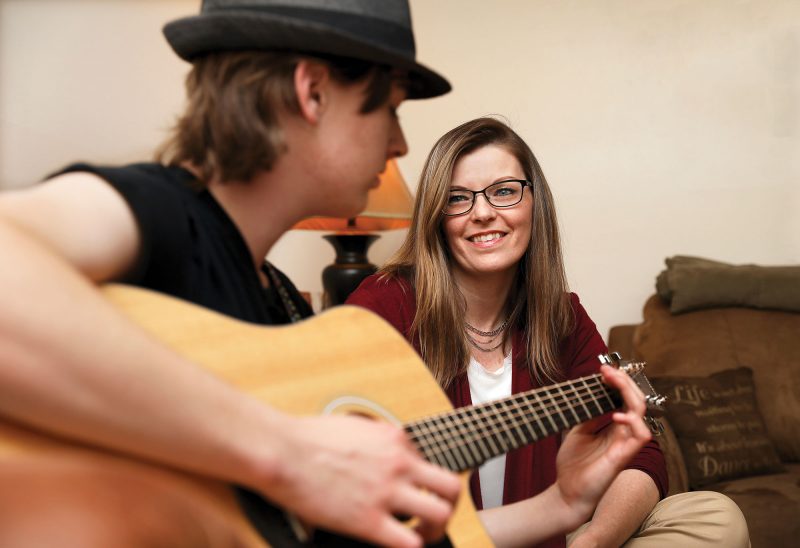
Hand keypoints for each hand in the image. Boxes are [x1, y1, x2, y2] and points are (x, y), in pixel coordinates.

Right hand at [260, 414, 460, 546]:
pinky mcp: (369, 521)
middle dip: (448, 505)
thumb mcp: (352, 426)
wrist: (281, 451)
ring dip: (436, 529)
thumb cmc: (305, 438)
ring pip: (440, 514)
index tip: (408, 488)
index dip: (419, 478)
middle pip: (451, 486)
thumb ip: (373, 440)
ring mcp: (386, 492)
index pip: (427, 460)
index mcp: (394, 438)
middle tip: (433, 514)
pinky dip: (413, 547)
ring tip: (421, 534)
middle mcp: (398, 463)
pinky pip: (410, 543)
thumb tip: (374, 451)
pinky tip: (399, 545)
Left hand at [552, 365, 650, 527]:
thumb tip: (594, 391)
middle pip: (636, 400)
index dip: (618, 382)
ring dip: (628, 392)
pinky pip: (641, 435)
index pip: (625, 398)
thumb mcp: (578, 429)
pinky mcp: (625, 456)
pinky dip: (632, 421)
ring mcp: (626, 444)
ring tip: (612, 381)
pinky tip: (615, 416)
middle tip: (607, 370)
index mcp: (614, 426)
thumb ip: (589, 412)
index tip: (603, 369)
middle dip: (624, 381)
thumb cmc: (573, 464)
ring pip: (641, 411)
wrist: (566, 492)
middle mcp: (624, 432)